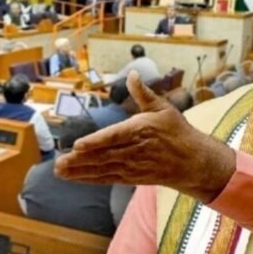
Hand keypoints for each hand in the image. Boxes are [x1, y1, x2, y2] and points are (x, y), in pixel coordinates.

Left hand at [55, 71, 235, 202]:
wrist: (193, 161)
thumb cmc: (177, 131)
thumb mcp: (163, 108)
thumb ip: (144, 93)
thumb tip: (133, 74)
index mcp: (142, 130)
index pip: (115, 136)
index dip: (96, 141)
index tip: (78, 145)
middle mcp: (136, 150)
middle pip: (104, 156)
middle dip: (80, 160)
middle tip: (59, 161)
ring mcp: (133, 166)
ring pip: (103, 169)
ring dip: (80, 171)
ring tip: (60, 171)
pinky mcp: (132, 177)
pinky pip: (108, 178)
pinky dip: (90, 179)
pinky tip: (74, 178)